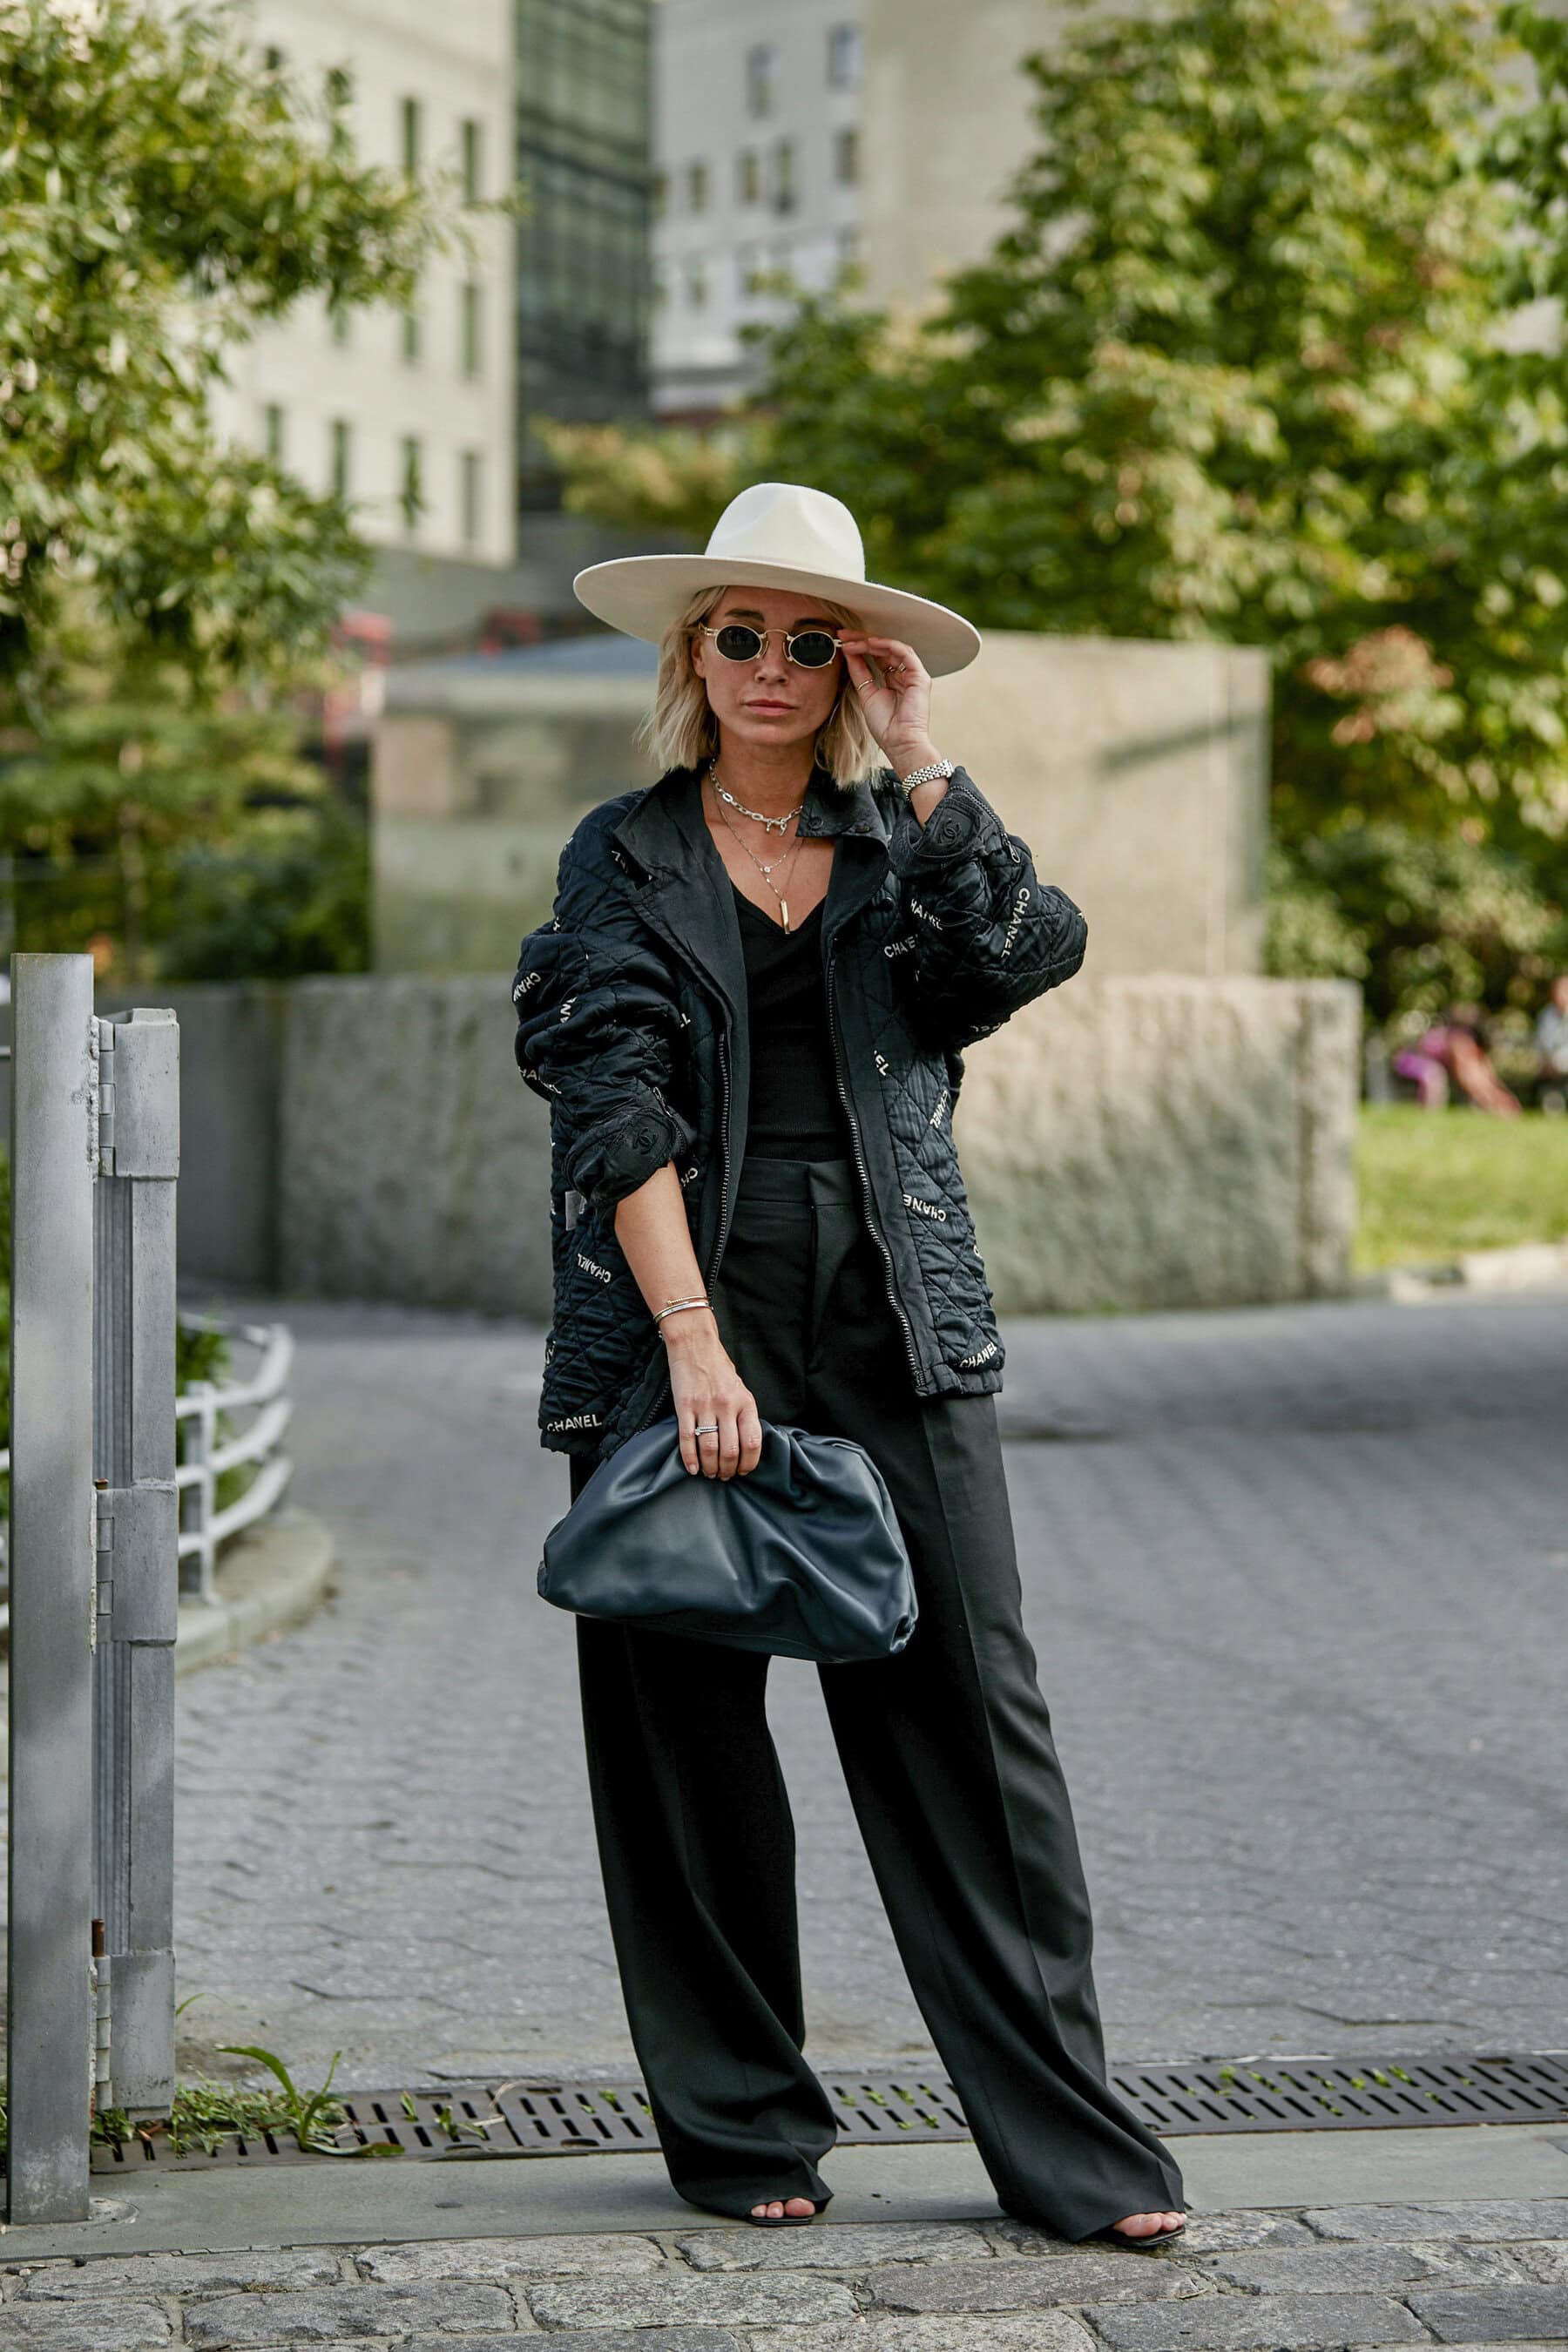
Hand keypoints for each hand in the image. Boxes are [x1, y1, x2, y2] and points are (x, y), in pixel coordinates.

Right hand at [664, 1312, 762, 1477]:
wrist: (695, 1345)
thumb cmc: (719, 1369)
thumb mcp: (740, 1390)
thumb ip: (743, 1414)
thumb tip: (745, 1446)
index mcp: (745, 1403)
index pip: (752, 1442)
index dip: (748, 1463)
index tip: (743, 1471)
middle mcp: (727, 1406)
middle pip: (730, 1450)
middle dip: (727, 1470)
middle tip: (723, 1476)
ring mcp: (705, 1406)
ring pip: (709, 1448)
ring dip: (710, 1467)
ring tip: (709, 1473)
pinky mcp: (684, 1406)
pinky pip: (688, 1438)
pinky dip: (689, 1458)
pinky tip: (692, 1468)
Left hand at [838, 632, 935, 771]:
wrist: (899, 743)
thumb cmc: (885, 726)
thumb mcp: (865, 693)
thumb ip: (859, 672)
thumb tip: (848, 652)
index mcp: (892, 680)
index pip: (876, 657)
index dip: (859, 648)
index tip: (841, 642)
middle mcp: (903, 675)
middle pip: (883, 649)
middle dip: (862, 640)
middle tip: (843, 635)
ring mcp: (913, 674)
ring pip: (892, 648)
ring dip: (871, 641)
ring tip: (852, 640)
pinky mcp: (920, 676)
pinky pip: (903, 652)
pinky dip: (886, 645)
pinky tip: (870, 643)